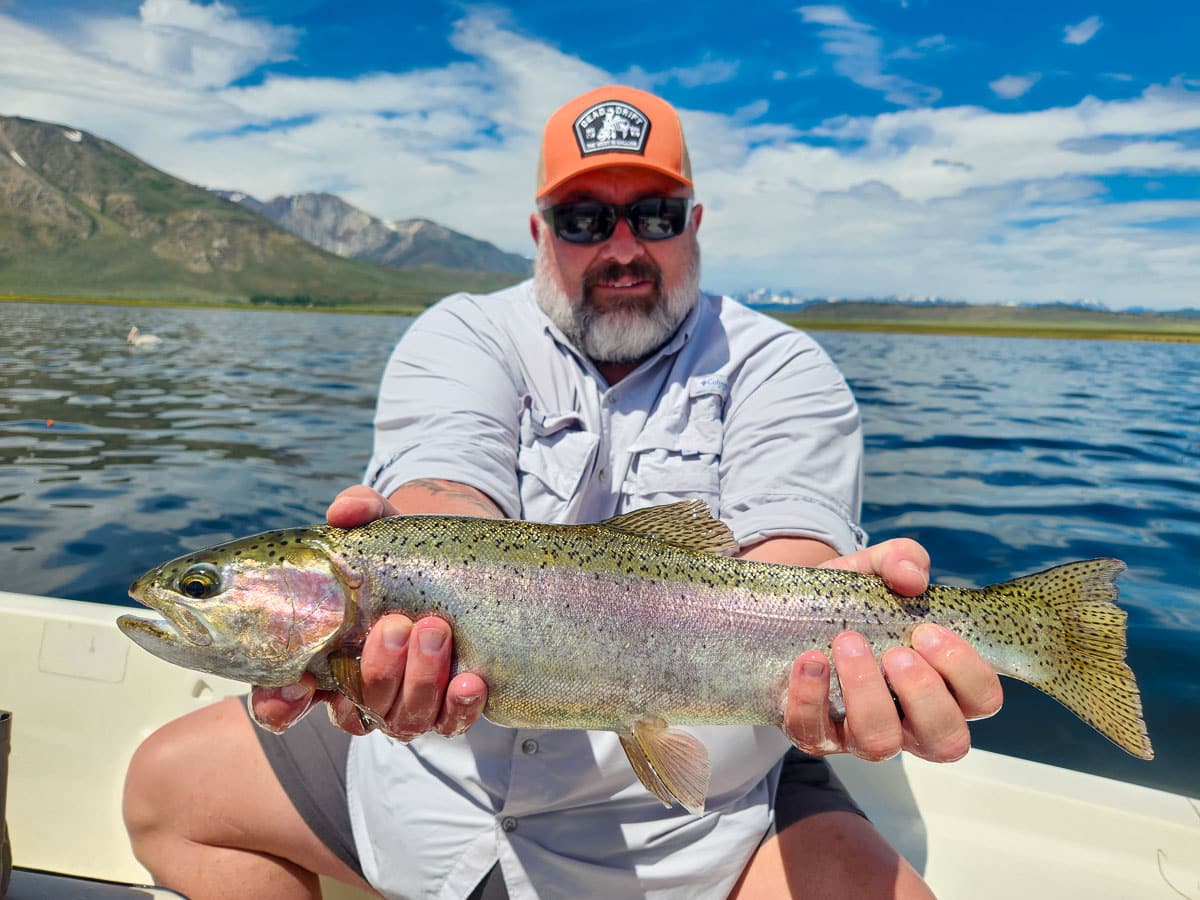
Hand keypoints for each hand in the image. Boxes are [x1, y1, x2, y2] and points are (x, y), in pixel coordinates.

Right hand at [247, 485, 487, 737]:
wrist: (460, 563)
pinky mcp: (448, 707)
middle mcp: (359, 690)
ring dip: (419, 680)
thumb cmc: (403, 553)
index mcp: (321, 657)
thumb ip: (359, 511)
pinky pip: (451, 722)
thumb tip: (344, 512)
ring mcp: (404, 703)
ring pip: (402, 720)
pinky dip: (459, 706)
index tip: (295, 685)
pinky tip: (471, 681)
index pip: (280, 702)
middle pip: (354, 709)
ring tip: (435, 630)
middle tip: (396, 625)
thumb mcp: (381, 526)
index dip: (278, 704)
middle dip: (377, 671)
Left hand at [783, 538, 1003, 762]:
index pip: (982, 700)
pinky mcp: (816, 734)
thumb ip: (902, 559)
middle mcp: (911, 722)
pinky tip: (811, 659)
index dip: (965, 671)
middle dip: (923, 693)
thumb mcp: (877, 569)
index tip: (927, 632)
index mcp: (942, 685)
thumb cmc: (853, 600)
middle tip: (896, 651)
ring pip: (880, 744)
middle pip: (945, 740)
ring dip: (867, 692)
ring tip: (848, 643)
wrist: (791, 610)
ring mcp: (862, 734)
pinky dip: (810, 698)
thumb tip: (911, 578)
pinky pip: (814, 735)